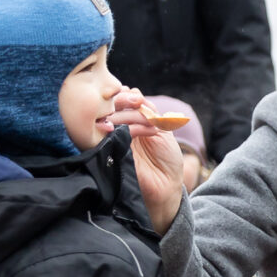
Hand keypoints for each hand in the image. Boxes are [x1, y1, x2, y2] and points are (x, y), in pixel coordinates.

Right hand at [108, 88, 186, 228]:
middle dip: (126, 101)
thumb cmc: (166, 159)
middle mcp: (116, 130)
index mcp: (126, 122)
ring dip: (134, 114)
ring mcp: (112, 141)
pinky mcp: (112, 152)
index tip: (140, 99)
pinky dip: (133, 126)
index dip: (125, 96)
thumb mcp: (161, 127)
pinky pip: (114, 132)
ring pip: (111, 117)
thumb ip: (147, 109)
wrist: (167, 185)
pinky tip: (150, 131)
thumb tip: (132, 91)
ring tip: (153, 124)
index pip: (115, 101)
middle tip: (141, 104)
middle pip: (109, 106)